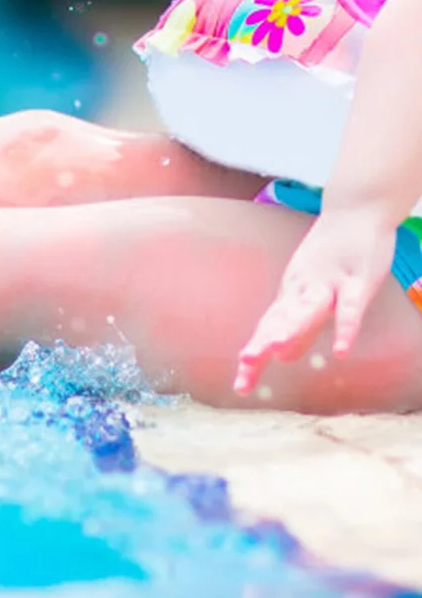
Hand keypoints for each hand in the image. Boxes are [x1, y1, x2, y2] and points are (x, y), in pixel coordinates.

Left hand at [234, 208, 394, 395]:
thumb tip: (282, 357)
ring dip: (291, 330)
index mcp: (291, 296)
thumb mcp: (314, 294)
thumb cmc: (334, 256)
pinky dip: (346, 327)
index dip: (256, 356)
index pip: (268, 330)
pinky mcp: (356, 278)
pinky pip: (350, 305)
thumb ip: (301, 326)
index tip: (240, 385)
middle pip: (280, 321)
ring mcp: (328, 282)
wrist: (355, 211)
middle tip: (244, 367)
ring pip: (308, 310)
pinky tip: (342, 350)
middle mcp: (302, 290)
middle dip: (263, 345)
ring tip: (273, 352)